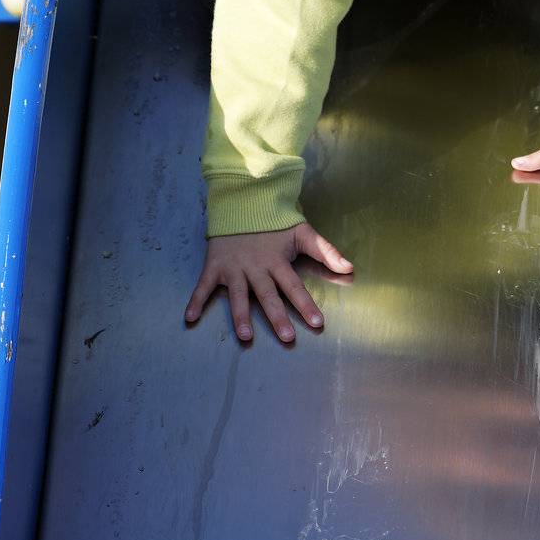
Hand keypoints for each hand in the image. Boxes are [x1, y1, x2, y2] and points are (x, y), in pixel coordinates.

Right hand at [184, 221, 353, 344]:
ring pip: (237, 295)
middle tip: (287, 337)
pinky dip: (196, 301)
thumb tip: (350, 267)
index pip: (294, 286)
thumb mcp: (302, 232)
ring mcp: (234, 268)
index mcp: (277, 261)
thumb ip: (326, 251)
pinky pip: (203, 286)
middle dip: (278, 316)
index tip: (317, 323)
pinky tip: (190, 318)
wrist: (242, 202)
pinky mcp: (214, 266)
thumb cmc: (274, 224)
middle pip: (268, 295)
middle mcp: (256, 268)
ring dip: (240, 315)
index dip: (306, 304)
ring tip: (246, 336)